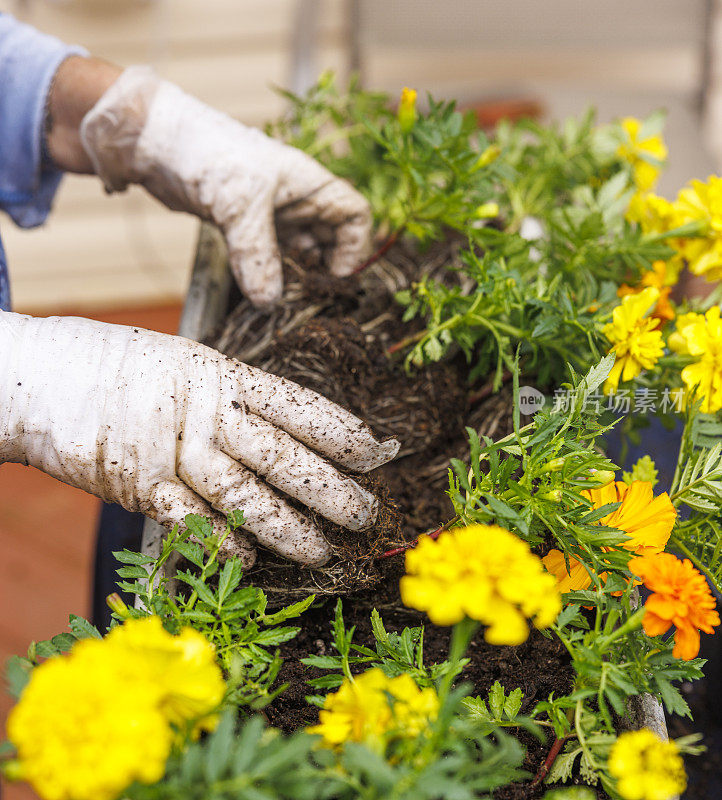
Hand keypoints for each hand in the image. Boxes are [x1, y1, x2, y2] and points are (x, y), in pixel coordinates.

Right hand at [0, 313, 398, 565]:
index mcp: (219, 374)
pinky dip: (222, 539)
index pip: (296, 405)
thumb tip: (281, 429)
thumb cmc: (117, 365)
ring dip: (287, 527)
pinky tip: (252, 557)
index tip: (377, 452)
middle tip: (366, 512)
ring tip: (324, 550)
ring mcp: (168, 449)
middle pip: (280, 456)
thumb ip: (228, 396)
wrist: (36, 375)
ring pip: (242, 494)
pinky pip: (189, 518)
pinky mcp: (135, 484)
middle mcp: (201, 412)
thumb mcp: (183, 361)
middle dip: (329, 488)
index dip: (340, 430)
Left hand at [79, 67, 371, 305]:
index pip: (353, 215)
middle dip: (323, 268)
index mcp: (307, 183)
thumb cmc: (206, 154)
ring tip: (283, 296)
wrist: (152, 142)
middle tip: (307, 297)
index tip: (335, 277)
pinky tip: (258, 290)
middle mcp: (294, 197)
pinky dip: (268, 273)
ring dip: (294, 275)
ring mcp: (269, 211)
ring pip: (297, 250)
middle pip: (328, 238)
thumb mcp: (239, 207)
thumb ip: (257, 256)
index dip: (353, 248)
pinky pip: (268, 254)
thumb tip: (270, 302)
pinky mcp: (243, 223)